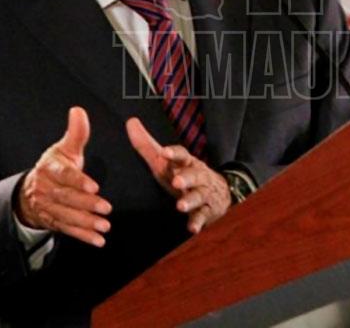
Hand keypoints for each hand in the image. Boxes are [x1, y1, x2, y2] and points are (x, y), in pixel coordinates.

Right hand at [16, 106, 111, 246]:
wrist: (30, 191)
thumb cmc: (54, 166)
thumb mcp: (64, 148)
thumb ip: (76, 133)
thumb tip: (78, 110)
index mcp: (49, 169)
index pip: (63, 175)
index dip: (78, 181)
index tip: (94, 186)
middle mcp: (45, 189)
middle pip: (66, 198)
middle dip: (86, 205)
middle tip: (106, 208)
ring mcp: (48, 207)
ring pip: (67, 216)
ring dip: (86, 223)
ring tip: (105, 226)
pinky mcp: (52, 221)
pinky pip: (67, 230)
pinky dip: (83, 236)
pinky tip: (98, 241)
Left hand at [126, 118, 229, 233]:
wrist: (218, 192)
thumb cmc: (183, 174)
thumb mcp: (164, 161)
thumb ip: (146, 145)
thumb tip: (130, 122)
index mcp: (185, 163)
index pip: (181, 155)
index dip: (174, 153)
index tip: (164, 152)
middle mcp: (197, 177)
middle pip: (194, 175)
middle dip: (186, 177)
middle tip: (177, 181)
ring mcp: (203, 194)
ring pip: (199, 196)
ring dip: (190, 200)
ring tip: (180, 206)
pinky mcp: (206, 211)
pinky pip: (203, 217)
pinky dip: (198, 222)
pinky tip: (192, 228)